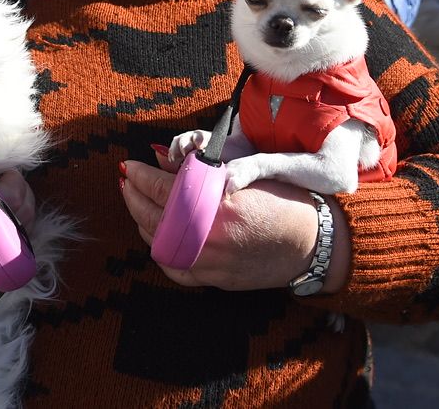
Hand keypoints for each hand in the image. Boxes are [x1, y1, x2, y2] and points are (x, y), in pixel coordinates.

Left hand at [121, 159, 346, 292]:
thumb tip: (161, 158)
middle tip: (127, 180)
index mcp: (218, 205)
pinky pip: (174, 268)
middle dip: (133, 196)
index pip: (163, 189)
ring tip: (136, 202)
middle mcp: (210, 236)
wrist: (311, 243)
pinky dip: (159, 250)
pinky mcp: (214, 279)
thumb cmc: (284, 201)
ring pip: (158, 243)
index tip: (130, 166)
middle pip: (153, 216)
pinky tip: (155, 235)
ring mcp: (210, 262)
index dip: (141, 176)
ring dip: (141, 220)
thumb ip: (200, 170)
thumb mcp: (245, 173)